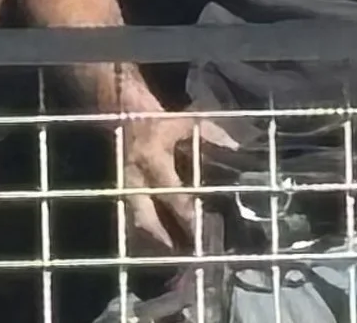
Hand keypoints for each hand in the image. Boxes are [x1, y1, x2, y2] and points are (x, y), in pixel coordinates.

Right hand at [117, 109, 238, 255]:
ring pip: (135, 215)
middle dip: (162, 234)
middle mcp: (136, 175)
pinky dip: (144, 222)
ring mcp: (126, 181)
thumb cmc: (157, 116)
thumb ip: (211, 135)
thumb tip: (235, 149)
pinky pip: (131, 209)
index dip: (185, 212)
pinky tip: (158, 234)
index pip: (171, 193)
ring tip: (171, 249)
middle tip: (182, 250)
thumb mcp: (186, 121)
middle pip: (145, 215)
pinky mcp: (122, 183)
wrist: (123, 106)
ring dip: (152, 233)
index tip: (198, 228)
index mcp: (153, 159)